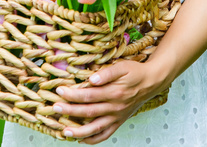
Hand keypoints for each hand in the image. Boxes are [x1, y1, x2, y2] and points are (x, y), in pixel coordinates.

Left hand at [52, 60, 167, 143]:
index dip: (73, 94)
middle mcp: (114, 107)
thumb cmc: (134, 72)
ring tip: (64, 131)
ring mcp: (116, 117)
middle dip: (70, 111)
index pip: (89, 95)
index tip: (60, 90)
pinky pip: (104, 135)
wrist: (151, 82)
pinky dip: (92, 139)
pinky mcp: (118, 123)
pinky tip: (80, 139)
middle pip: (88, 112)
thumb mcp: (122, 66)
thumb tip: (92, 79)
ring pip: (95, 128)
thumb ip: (106, 73)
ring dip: (78, 131)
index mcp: (114, 92)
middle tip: (55, 108)